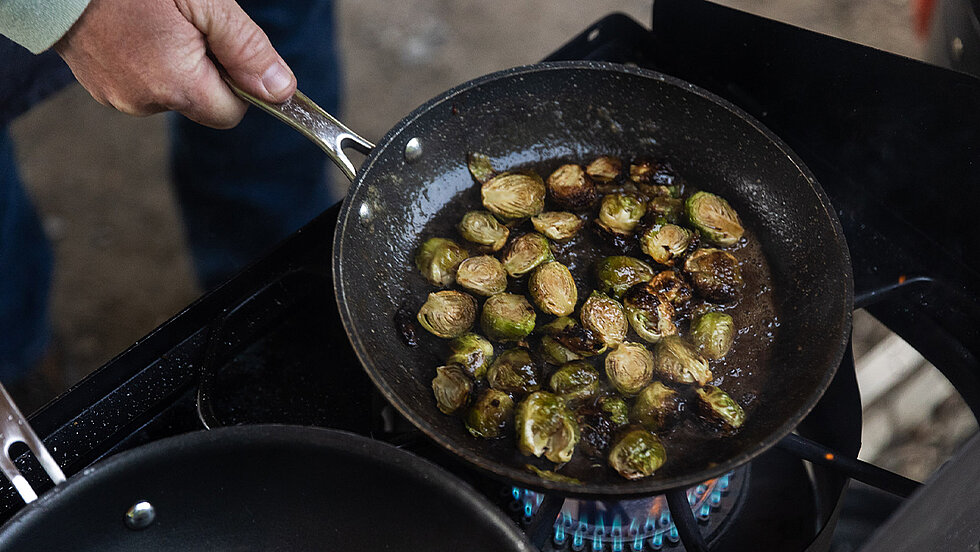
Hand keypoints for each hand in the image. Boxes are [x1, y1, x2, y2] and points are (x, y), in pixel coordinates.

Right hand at [54, 0, 296, 128]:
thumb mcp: (206, 3)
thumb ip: (246, 49)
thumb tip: (281, 91)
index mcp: (176, 86)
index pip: (231, 113)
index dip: (240, 84)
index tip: (229, 48)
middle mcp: (145, 102)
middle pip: (202, 103)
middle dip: (208, 71)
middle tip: (189, 25)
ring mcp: (117, 96)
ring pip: (172, 92)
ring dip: (177, 64)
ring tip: (158, 21)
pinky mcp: (99, 86)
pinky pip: (142, 83)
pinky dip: (149, 61)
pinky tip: (138, 28)